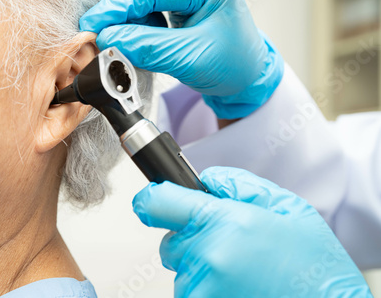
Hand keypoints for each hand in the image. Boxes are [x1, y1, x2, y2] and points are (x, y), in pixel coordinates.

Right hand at [79, 0, 284, 118]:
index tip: (94, 26)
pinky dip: (138, 21)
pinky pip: (144, 1)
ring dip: (132, 17)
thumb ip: (146, 46)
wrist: (245, 74)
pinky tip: (151, 37)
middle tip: (120, 40)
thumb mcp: (189, 58)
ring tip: (147, 41)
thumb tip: (108, 38)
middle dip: (125, 11)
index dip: (117, 8)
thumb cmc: (232, 63)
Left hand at [132, 167, 371, 296]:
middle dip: (192, 238)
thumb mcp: (286, 207)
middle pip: (170, 240)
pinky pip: (191, 290)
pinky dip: (207, 287)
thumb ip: (238, 185)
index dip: (153, 198)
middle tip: (229, 243)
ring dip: (202, 266)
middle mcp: (205, 258)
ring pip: (182, 269)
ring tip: (242, 270)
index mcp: (223, 222)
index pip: (157, 202)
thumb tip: (205, 180)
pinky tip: (238, 286)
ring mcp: (201, 289)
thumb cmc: (313, 266)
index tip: (152, 201)